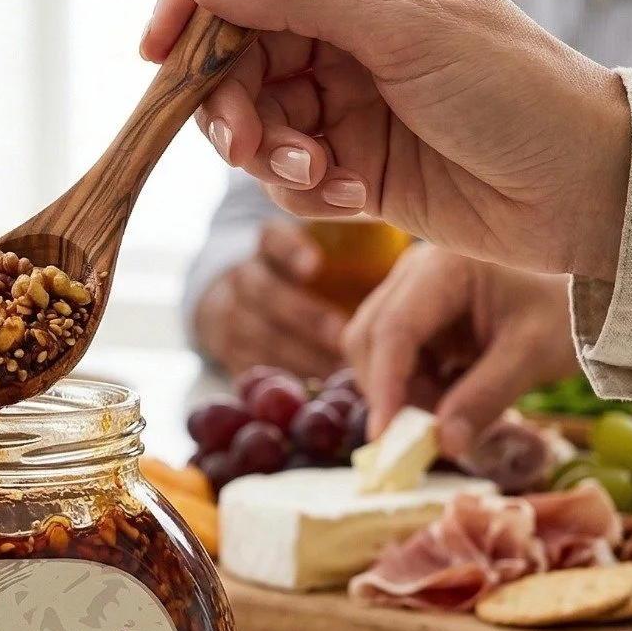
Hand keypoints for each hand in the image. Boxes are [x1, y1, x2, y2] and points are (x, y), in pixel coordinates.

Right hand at [140, 0, 631, 280]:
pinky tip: (358, 195)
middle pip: (236, 57)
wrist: (583, 190)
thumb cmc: (514, 88)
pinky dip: (308, 190)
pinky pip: (287, 176)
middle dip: (230, 104)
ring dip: (271, 155)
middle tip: (242, 144)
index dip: (195, 5)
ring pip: (253, 122)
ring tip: (321, 175)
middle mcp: (343, 30)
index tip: (156, 50)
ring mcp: (344, 99)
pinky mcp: (350, 163)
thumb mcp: (403, 28)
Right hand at [194, 221, 345, 379]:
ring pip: (255, 334)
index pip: (271, 239)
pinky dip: (280, 381)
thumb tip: (406, 256)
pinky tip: (312, 391)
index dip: (290, 250)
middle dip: (304, 314)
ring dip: (297, 353)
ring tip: (337, 370)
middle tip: (341, 334)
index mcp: (266, 248)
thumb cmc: (305, 283)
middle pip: (264, 292)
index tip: (315, 265)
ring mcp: (227, 316)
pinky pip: (247, 368)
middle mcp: (241, 278)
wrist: (244, 305)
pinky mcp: (225, 352)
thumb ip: (354, 259)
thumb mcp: (319, 260)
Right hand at [343, 245, 577, 455]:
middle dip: (393, 393)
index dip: (385, 384)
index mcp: (444, 268)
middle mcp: (414, 275)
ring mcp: (409, 296)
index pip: (395, 329)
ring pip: (375, 355)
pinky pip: (393, 363)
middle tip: (430, 433)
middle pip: (371, 339)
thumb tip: (445, 445)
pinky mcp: (414, 320)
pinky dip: (415, 390)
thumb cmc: (564, 316)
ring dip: (404, 394)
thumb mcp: (532, 357)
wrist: (583, 303)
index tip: (384, 434)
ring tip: (454, 412)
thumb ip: (486, 398)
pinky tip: (452, 396)